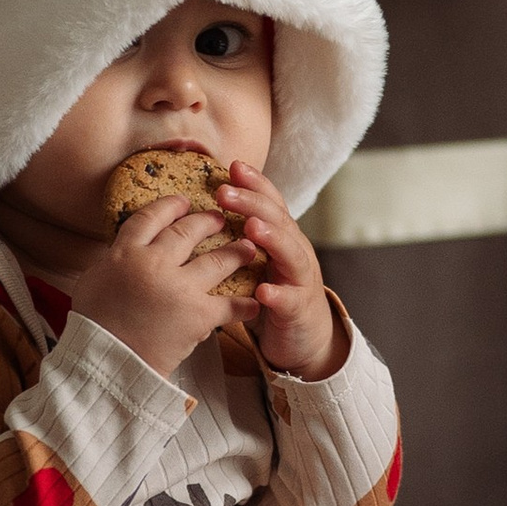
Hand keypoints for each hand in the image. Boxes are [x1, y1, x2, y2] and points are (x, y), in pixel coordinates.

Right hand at [72, 193, 251, 378]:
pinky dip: (244, 305)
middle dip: (208, 221)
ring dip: (237, 252)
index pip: (151, 218)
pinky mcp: (198, 314)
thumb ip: (115, 261)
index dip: (170, 206)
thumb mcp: (94, 281)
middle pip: (188, 231)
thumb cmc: (93, 325)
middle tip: (220, 219)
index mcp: (125, 253)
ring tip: (248, 248)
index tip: (183, 200)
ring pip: (218, 260)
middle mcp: (155, 263)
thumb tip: (126, 253)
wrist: (106, 361)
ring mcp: (179, 287)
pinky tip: (253, 303)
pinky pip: (230, 305)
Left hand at [216, 161, 347, 378]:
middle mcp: (295, 251)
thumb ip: (240, 238)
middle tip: (224, 192)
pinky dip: (277, 293)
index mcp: (282, 237)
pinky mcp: (299, 310)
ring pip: (290, 253)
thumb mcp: (258, 261)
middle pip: (278, 220)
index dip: (255, 183)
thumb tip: (201, 212)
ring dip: (271, 238)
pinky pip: (290, 299)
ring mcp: (300, 279)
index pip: (271, 202)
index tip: (232, 166)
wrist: (304, 339)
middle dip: (252, 203)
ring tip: (250, 229)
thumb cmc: (273, 294)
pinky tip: (263, 291)